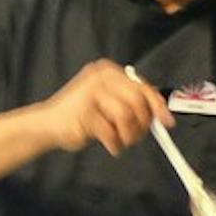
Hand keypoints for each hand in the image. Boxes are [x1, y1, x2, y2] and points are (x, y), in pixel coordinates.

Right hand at [36, 61, 173, 156]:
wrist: (48, 124)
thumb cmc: (82, 115)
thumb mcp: (111, 103)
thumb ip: (132, 103)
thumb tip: (161, 112)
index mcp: (108, 71)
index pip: (142, 86)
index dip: (157, 105)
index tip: (167, 121)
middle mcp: (100, 77)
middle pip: (138, 101)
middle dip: (141, 124)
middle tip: (134, 136)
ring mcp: (90, 92)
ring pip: (126, 116)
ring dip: (127, 135)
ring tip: (120, 140)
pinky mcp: (83, 111)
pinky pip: (110, 131)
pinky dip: (114, 143)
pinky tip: (109, 144)